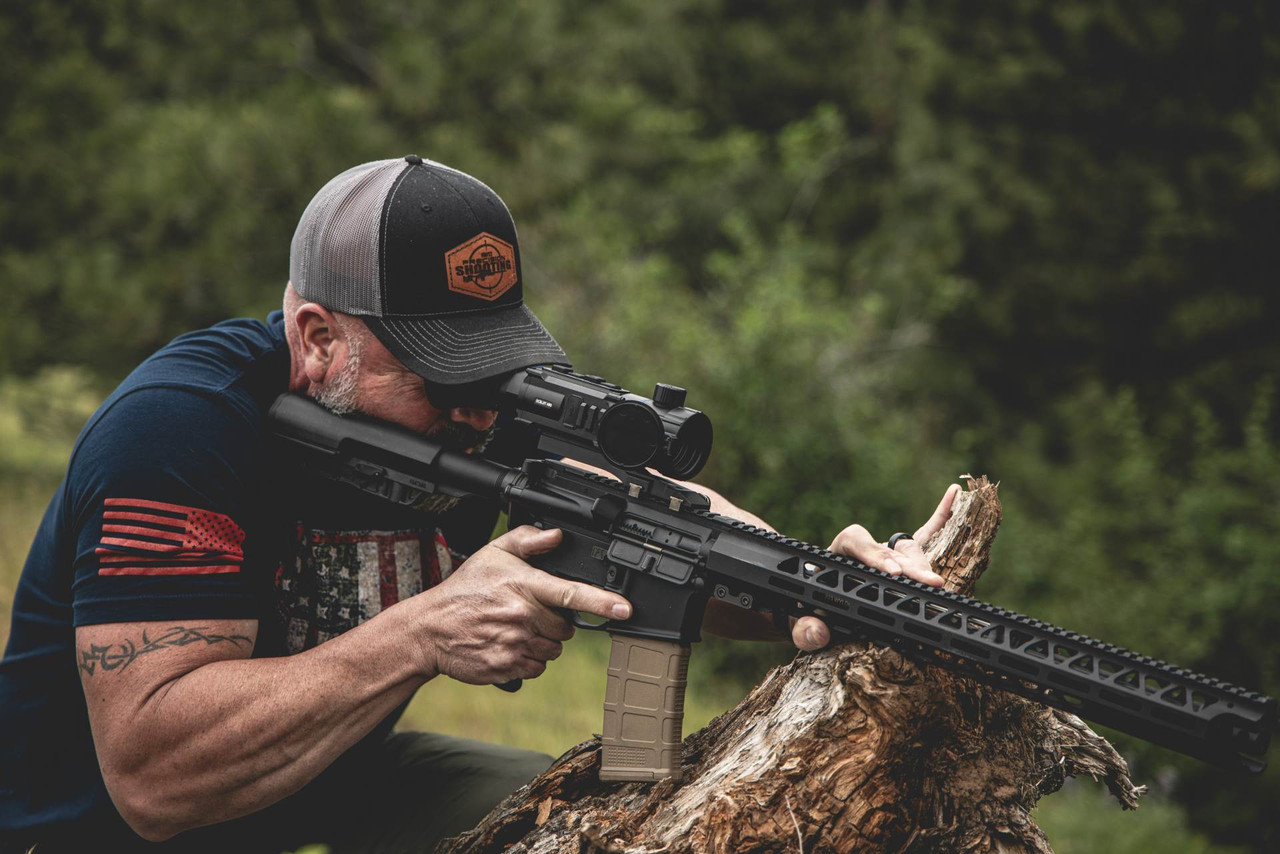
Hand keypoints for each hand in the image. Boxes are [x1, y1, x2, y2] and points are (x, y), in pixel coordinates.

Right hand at [419, 526, 631, 683]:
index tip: (625, 608)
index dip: (603, 602)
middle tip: (529, 612)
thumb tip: (557, 535)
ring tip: (515, 628)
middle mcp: (523, 616)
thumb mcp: (493, 554)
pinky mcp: (508, 667)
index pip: (572, 593)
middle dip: (555, 621)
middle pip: (566, 627)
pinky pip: (537, 667)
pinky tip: (508, 645)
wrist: (430, 629)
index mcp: (524, 586)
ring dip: (543, 642)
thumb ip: (528, 540)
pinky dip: (529, 659)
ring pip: (554, 649)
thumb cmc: (465, 590)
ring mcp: (515, 644)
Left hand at [792, 484, 960, 650]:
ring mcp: (882, 554)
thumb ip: (804, 629)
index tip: (893, 573)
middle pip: (887, 548)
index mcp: (834, 555)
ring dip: (922, 563)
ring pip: (906, 549)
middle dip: (910, 565)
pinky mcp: (898, 561)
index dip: (874, 554)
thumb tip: (817, 631)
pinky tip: (952, 493)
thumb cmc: (806, 611)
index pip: (854, 541)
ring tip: (935, 582)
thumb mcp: (799, 622)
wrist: (811, 608)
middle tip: (930, 582)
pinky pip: (921, 536)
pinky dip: (938, 516)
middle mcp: (861, 550)